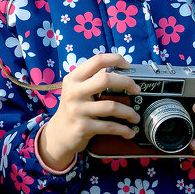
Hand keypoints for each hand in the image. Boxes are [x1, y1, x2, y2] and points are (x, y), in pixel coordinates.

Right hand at [37, 53, 140, 169]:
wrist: (58, 134)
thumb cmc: (73, 109)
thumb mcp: (76, 90)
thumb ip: (92, 80)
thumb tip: (120, 71)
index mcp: (73, 79)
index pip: (97, 61)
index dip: (115, 59)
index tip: (127, 66)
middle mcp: (74, 92)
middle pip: (106, 79)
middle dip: (127, 83)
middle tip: (136, 90)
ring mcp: (78, 110)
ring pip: (111, 106)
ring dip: (129, 112)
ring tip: (135, 116)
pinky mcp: (83, 127)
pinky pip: (109, 126)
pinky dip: (123, 129)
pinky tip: (129, 132)